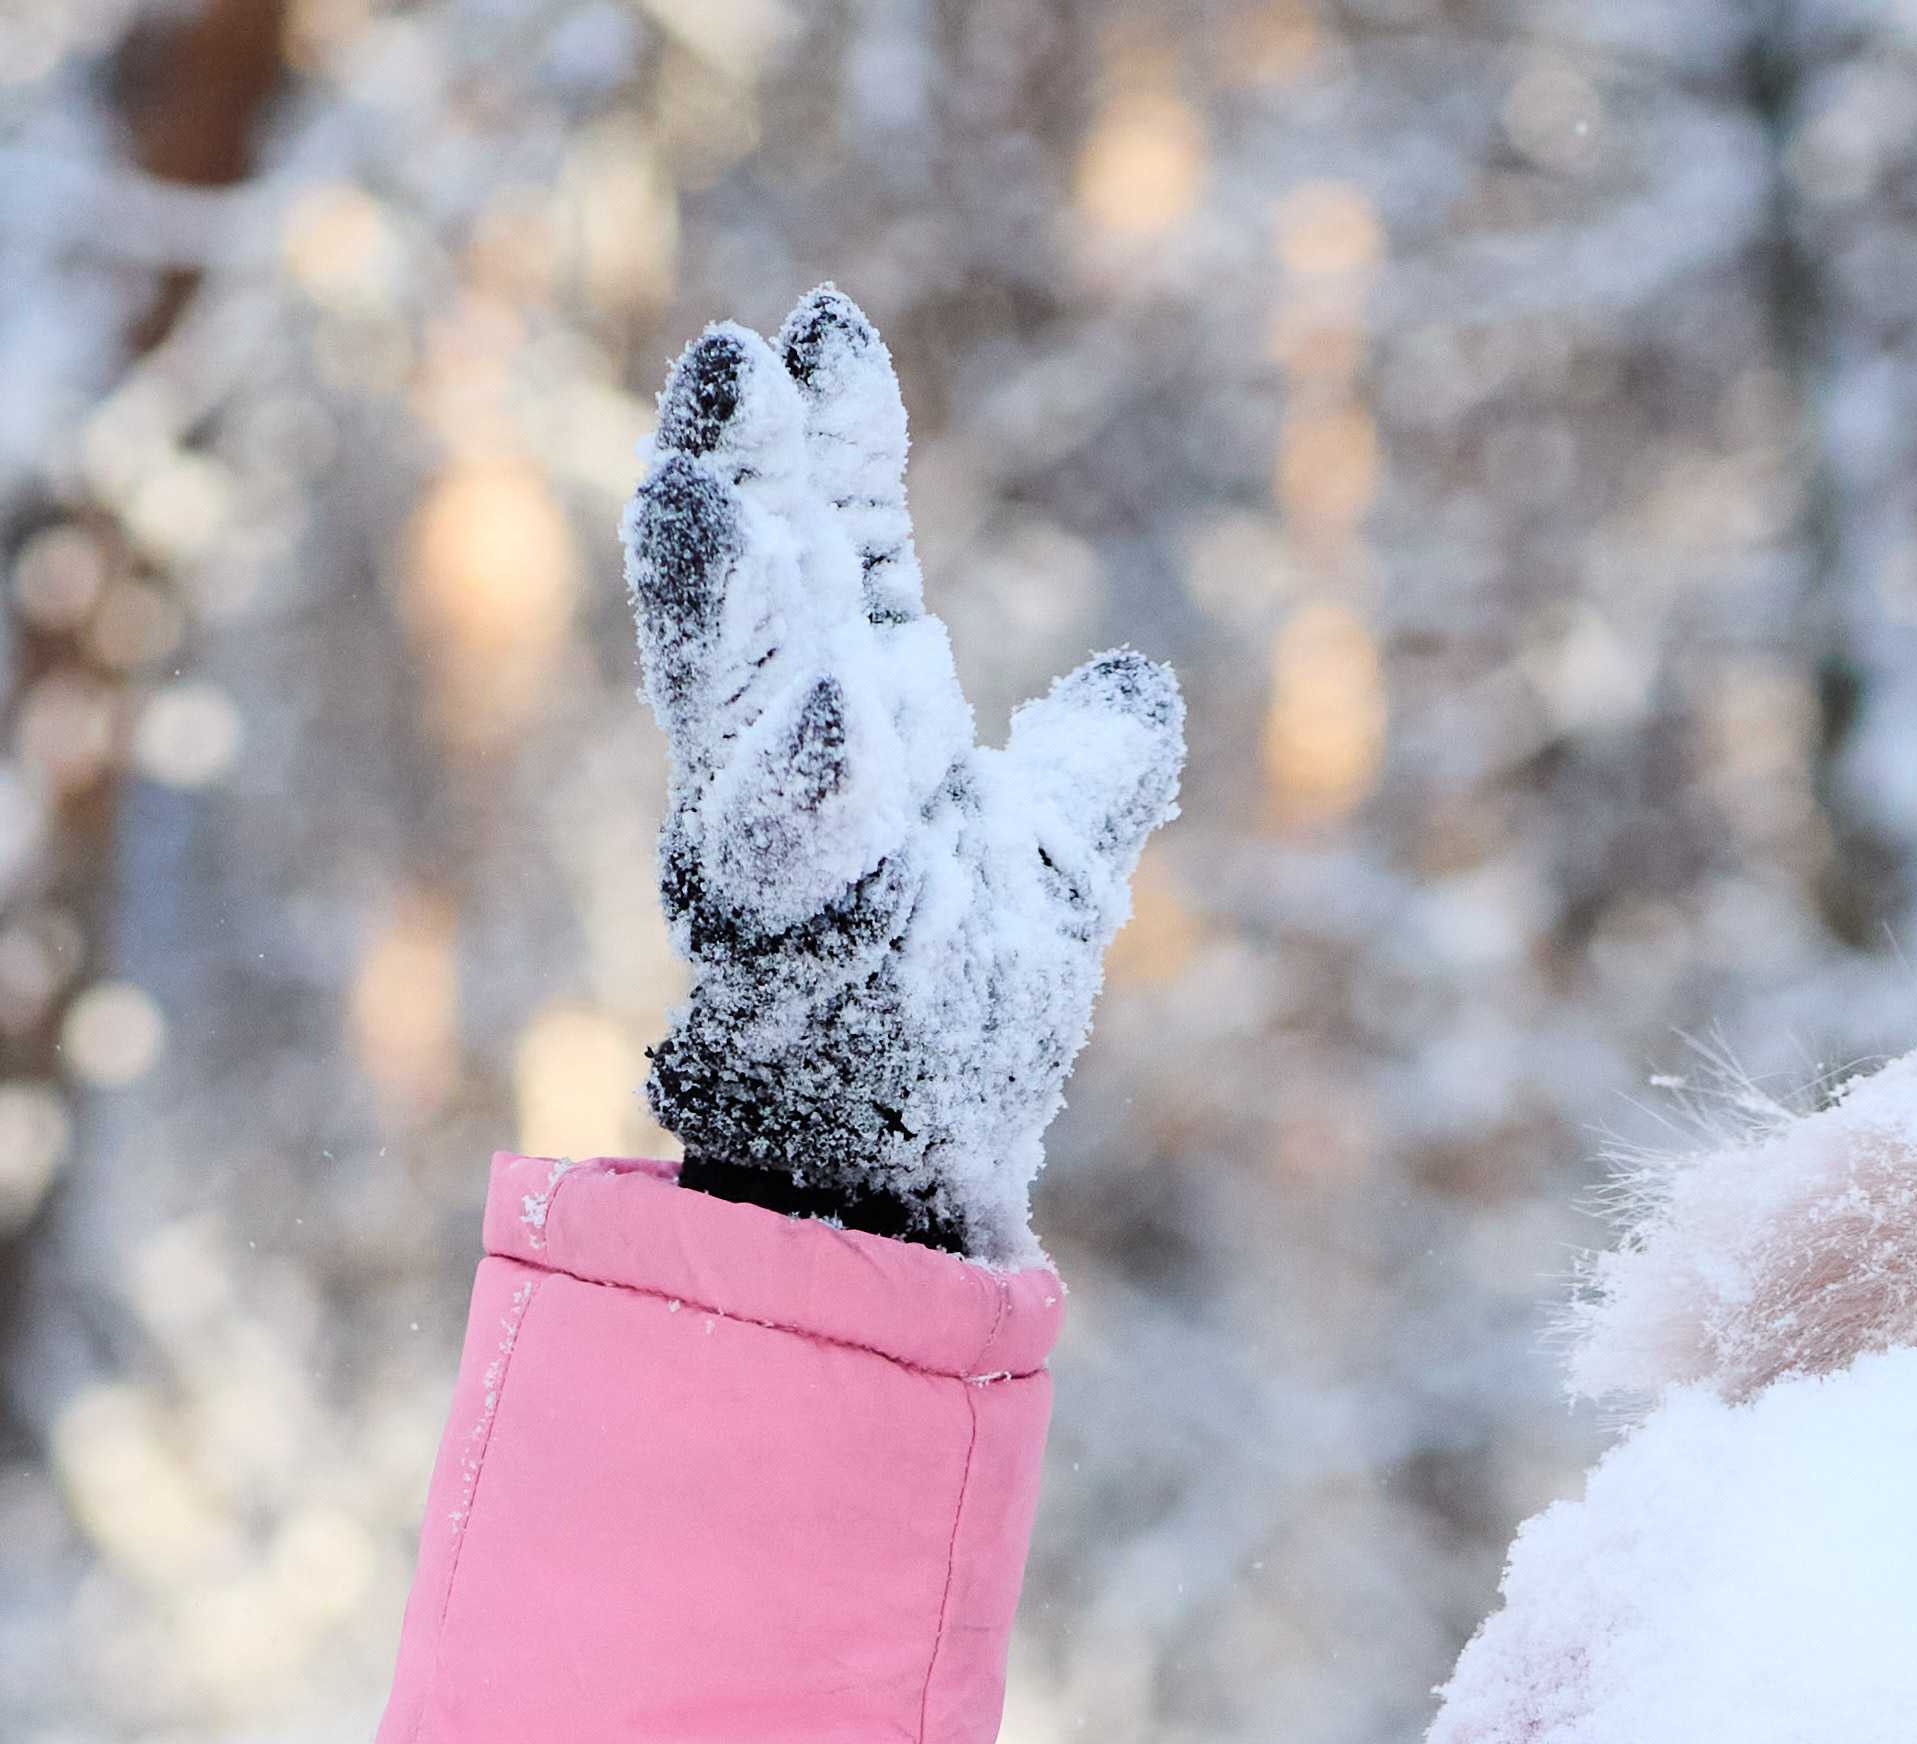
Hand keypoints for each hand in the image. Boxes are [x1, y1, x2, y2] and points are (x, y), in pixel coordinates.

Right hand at [621, 286, 1182, 1266]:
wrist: (917, 1182)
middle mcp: (797, 774)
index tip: (828, 330)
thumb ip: (1088, 771)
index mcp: (863, 735)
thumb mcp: (1053, 874)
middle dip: (744, 474)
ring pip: (731, 696)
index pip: (839, 561)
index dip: (835, 447)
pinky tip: (829, 700)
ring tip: (717, 473)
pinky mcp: (777, 944)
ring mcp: (770, 854)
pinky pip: (772, 841)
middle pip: (759, 596)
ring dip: (724, 588)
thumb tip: (1140, 681)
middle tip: (740, 354)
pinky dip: (795, 762)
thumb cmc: (961, 1041)